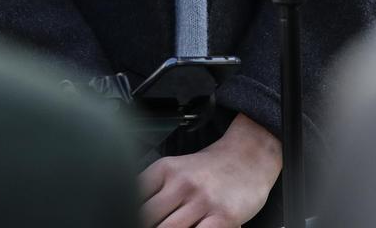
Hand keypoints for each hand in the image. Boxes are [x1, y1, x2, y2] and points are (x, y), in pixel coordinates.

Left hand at [138, 113, 281, 227]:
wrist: (249, 155)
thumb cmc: (211, 168)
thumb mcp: (176, 168)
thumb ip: (154, 190)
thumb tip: (132, 212)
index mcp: (164, 170)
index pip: (131, 197)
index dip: (125, 213)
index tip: (126, 219)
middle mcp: (181, 183)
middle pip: (146, 218)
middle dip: (144, 226)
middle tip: (142, 227)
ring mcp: (202, 200)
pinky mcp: (223, 217)